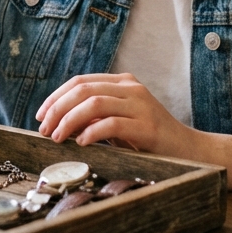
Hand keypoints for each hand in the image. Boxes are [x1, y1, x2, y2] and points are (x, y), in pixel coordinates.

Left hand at [35, 72, 231, 194]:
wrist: (191, 151)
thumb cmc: (150, 140)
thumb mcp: (119, 123)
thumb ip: (94, 117)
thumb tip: (57, 123)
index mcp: (123, 82)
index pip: (80, 81)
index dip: (56, 97)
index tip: (40, 116)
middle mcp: (131, 88)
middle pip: (83, 89)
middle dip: (58, 109)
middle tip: (44, 129)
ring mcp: (141, 105)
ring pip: (94, 103)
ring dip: (69, 120)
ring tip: (57, 137)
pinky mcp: (148, 126)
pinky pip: (112, 124)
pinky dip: (91, 132)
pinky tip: (81, 143)